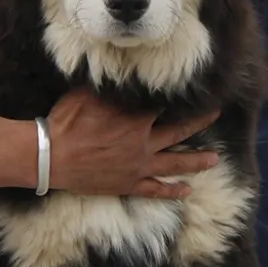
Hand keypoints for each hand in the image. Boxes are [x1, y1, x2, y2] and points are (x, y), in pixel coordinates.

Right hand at [46, 91, 219, 198]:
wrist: (52, 157)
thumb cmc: (67, 123)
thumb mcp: (87, 95)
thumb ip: (110, 88)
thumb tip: (122, 75)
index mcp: (136, 118)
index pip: (164, 105)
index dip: (177, 99)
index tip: (191, 93)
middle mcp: (143, 142)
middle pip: (179, 130)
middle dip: (199, 123)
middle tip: (215, 116)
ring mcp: (138, 166)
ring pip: (175, 162)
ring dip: (197, 161)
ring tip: (215, 159)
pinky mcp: (128, 184)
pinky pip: (155, 189)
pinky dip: (171, 191)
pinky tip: (186, 191)